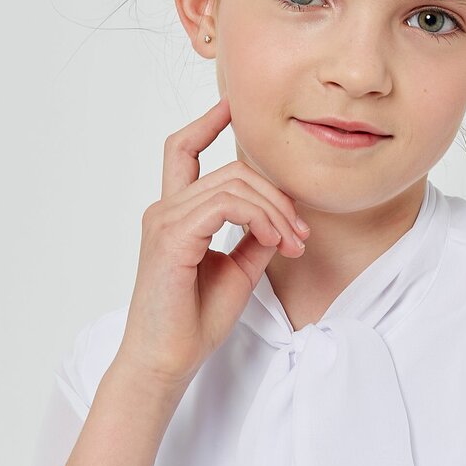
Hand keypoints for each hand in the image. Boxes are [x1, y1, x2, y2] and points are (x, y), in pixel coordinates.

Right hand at [117, 93, 309, 389]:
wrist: (166, 360)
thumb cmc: (192, 321)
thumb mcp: (236, 270)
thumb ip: (253, 236)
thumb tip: (277, 215)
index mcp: (174, 214)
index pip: (183, 150)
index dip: (207, 122)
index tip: (232, 105)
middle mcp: (164, 210)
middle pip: (231, 170)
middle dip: (276, 194)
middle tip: (301, 232)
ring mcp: (164, 220)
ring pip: (235, 184)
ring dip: (276, 211)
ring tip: (294, 242)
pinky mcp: (171, 237)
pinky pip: (228, 205)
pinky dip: (262, 218)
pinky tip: (277, 241)